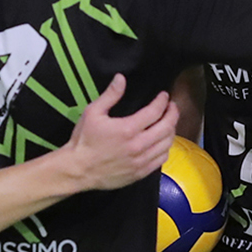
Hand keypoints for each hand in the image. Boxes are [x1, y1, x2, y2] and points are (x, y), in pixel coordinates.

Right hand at [60, 75, 176, 189]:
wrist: (78, 170)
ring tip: (168, 123)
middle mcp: (138, 145)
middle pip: (167, 128)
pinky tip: (162, 142)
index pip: (155, 112)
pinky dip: (166, 148)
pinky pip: (161, 159)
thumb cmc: (84, 140)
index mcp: (128, 129)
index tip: (164, 96)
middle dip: (173, 114)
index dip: (162, 101)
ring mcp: (141, 161)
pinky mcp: (140, 173)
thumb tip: (121, 78)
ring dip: (171, 131)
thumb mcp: (93, 113)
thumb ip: (110, 95)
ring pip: (167, 144)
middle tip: (172, 107)